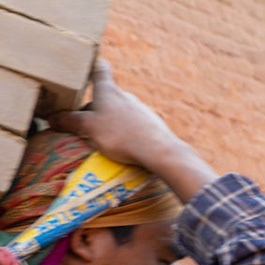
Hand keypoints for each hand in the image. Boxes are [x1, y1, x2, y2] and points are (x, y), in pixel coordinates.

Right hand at [47, 63, 214, 201]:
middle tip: (83, 125)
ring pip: (120, 112)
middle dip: (94, 108)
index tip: (91, 60)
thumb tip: (51, 118)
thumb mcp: (88, 128)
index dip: (94, 64)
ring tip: (102, 140)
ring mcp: (141, 110)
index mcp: (108, 91)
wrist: (160, 151)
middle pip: (106, 97)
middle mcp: (126, 96)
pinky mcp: (152, 125)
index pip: (100, 69)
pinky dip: (126, 133)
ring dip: (110, 122)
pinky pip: (133, 126)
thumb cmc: (120, 135)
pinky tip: (124, 147)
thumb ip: (70, 122)